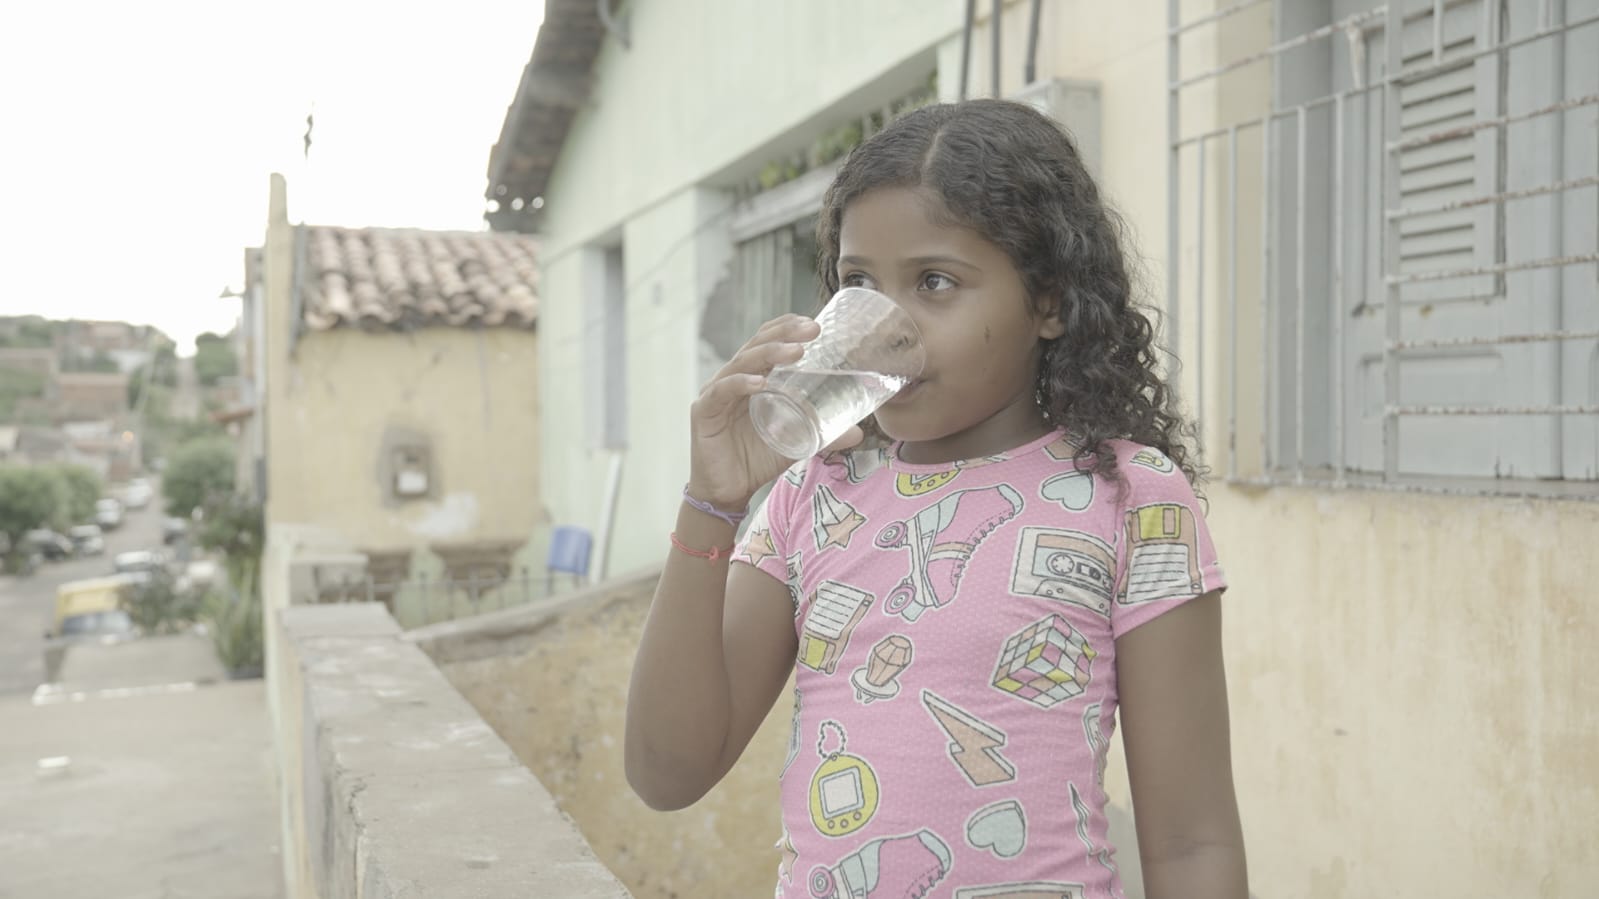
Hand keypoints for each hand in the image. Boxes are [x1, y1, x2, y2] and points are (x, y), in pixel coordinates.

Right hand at [688, 314, 862, 509]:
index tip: (814, 322)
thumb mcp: (795, 442)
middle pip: (756, 344)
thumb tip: (859, 432)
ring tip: (797, 352)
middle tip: (813, 330)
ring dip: (770, 353)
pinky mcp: (704, 412)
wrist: (728, 491)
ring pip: (742, 362)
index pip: (766, 341)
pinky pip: (722, 391)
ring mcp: (716, 392)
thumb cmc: (757, 459)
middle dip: (784, 334)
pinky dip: (740, 383)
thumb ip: (824, 435)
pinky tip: (760, 383)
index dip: (787, 327)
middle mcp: (732, 378)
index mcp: (752, 377)